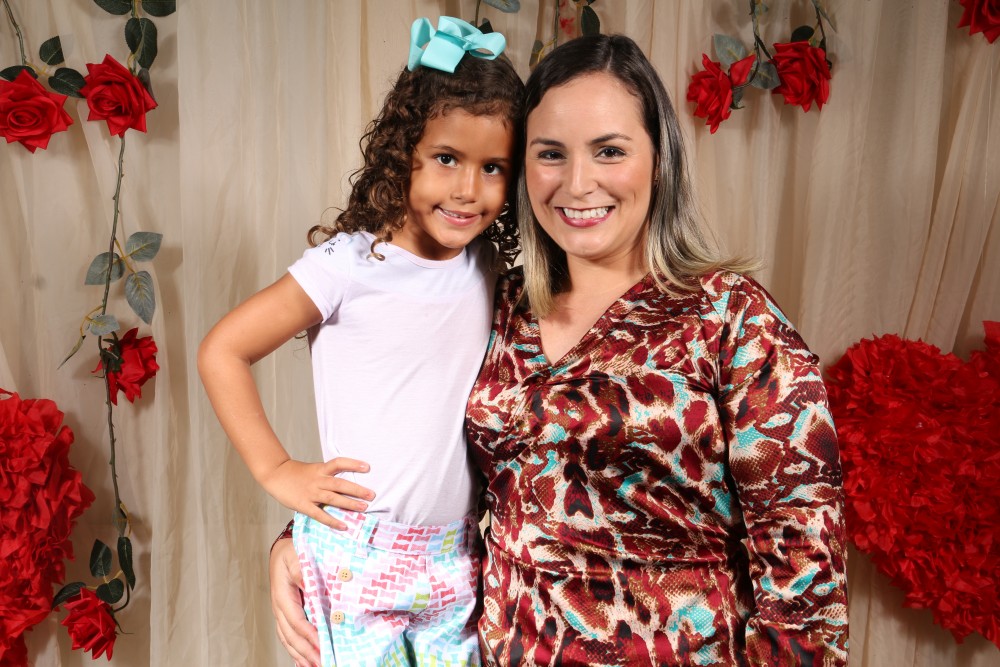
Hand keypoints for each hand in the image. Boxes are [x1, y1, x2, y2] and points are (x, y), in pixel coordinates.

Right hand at [261, 457, 374, 529]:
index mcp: (320, 469)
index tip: (367, 467)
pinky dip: (332, 521)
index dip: (353, 464)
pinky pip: (320, 514)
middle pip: (340, 484)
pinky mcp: (303, 505)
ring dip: (349, 503)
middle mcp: (318, 480)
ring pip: (333, 498)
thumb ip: (327, 476)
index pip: (339, 463)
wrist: (275, 474)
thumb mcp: (313, 469)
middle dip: (357, 490)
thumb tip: (344, 484)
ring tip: (364, 508)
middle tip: (372, 495)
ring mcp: (311, 493)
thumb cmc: (296, 473)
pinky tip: (343, 526)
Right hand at [270, 537, 318, 666]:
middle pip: (291, 635)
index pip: (297, 621)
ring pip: (288, 639)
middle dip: (306, 652)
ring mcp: (281, 612)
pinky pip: (287, 635)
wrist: (283, 549)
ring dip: (300, 655)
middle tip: (322, 663)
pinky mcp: (285, 614)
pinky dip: (295, 650)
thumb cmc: (292, 551)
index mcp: (282, 594)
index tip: (323, 646)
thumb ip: (303, 573)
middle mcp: (279, 607)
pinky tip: (302, 661)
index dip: (309, 635)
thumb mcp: (297, 556)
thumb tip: (310, 589)